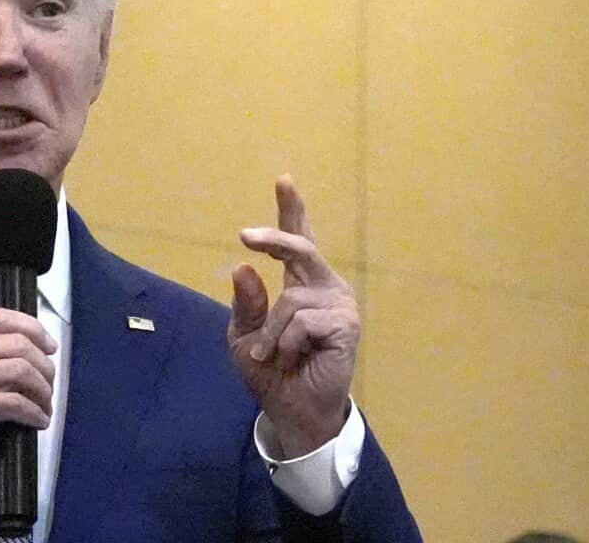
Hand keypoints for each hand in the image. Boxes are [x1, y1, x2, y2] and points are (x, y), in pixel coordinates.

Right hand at [0, 307, 56, 487]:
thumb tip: (5, 348)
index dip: (31, 327)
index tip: (46, 343)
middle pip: (16, 343)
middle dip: (42, 363)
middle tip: (49, 379)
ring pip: (21, 371)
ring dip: (42, 390)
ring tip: (44, 403)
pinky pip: (16, 403)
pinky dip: (34, 412)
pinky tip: (37, 420)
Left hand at [228, 175, 358, 457]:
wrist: (290, 409)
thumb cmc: (270, 370)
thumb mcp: (244, 335)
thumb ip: (247, 302)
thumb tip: (242, 266)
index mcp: (301, 283)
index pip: (297, 240)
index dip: (292, 209)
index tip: (284, 180)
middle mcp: (325, 286)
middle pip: (301, 248)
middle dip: (275, 238)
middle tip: (246, 235)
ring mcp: (339, 304)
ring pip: (291, 299)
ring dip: (271, 334)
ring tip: (275, 356)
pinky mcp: (346, 325)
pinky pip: (301, 322)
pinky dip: (285, 344)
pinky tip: (295, 359)